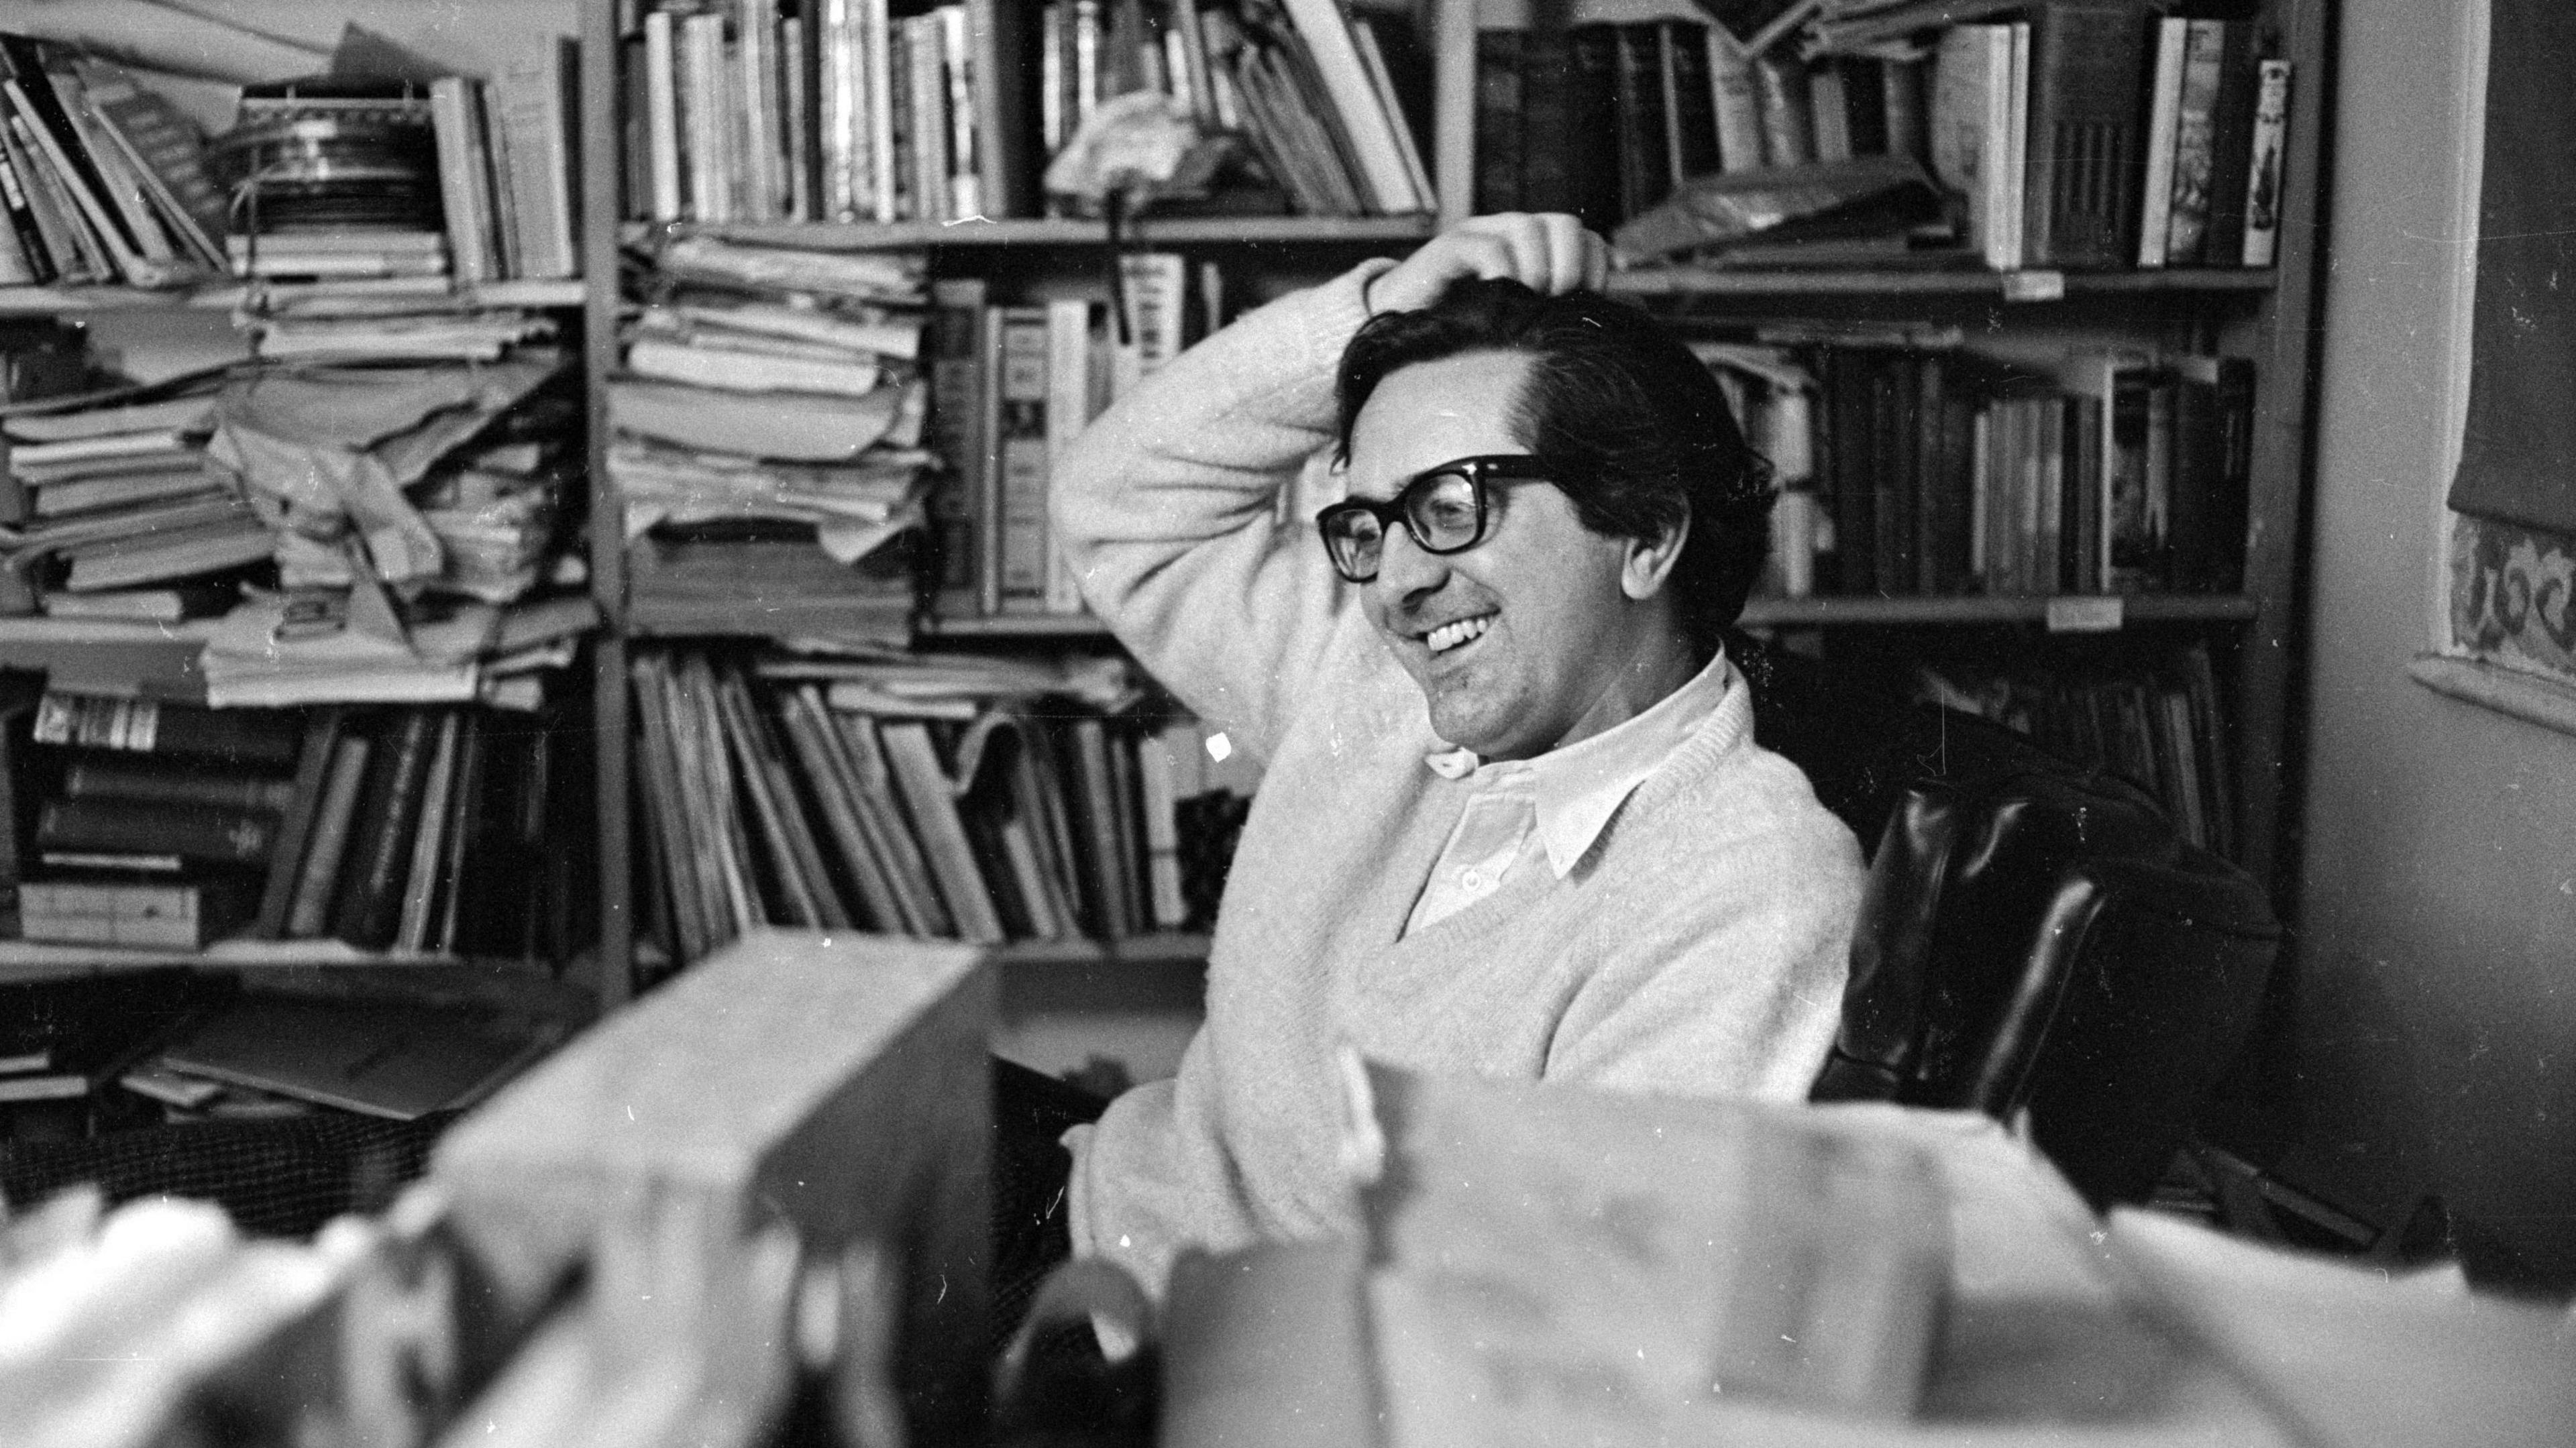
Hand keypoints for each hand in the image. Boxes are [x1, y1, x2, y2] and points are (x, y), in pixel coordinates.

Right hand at [1365, 212, 1610, 315]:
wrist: (1396, 327)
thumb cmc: (1463, 330)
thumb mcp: (1520, 321)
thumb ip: (1560, 314)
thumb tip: (1621, 320)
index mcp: (1535, 248)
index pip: (1585, 237)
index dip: (1596, 265)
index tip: (1589, 301)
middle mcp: (1511, 233)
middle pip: (1565, 223)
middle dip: (1571, 264)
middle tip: (1557, 300)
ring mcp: (1479, 234)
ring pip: (1528, 227)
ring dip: (1538, 269)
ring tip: (1527, 301)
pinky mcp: (1447, 248)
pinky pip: (1486, 246)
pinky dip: (1500, 270)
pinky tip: (1496, 295)